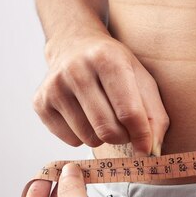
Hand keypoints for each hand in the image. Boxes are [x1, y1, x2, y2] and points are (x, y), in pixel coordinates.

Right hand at [32, 31, 169, 156]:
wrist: (73, 45)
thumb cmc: (114, 67)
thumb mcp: (142, 81)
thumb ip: (155, 116)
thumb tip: (151, 151)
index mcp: (107, 59)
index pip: (129, 112)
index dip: (142, 136)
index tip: (146, 148)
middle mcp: (76, 70)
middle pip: (107, 130)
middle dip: (122, 138)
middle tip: (124, 129)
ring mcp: (54, 87)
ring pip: (89, 138)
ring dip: (102, 137)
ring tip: (103, 117)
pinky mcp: (40, 103)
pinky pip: (71, 140)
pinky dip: (82, 136)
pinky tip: (83, 116)